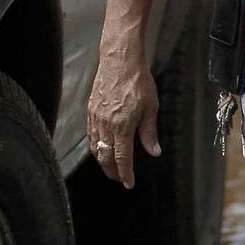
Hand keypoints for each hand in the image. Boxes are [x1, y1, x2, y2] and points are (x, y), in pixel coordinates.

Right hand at [87, 41, 160, 188]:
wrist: (119, 60)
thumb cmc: (138, 82)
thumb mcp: (151, 108)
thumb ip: (149, 133)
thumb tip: (154, 153)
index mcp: (122, 126)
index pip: (122, 157)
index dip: (125, 173)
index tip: (128, 183)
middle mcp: (106, 124)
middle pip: (105, 156)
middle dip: (112, 170)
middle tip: (119, 179)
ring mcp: (95, 117)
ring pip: (96, 146)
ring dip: (102, 160)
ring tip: (110, 167)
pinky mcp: (90, 109)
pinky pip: (91, 134)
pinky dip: (95, 146)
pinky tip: (101, 148)